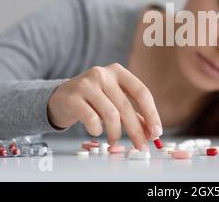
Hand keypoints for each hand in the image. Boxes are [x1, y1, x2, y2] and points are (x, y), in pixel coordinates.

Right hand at [47, 63, 161, 149]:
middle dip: (136, 130)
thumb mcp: (115, 101)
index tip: (157, 132)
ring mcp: (86, 84)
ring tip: (114, 140)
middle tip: (141, 146)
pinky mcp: (72, 97)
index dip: (151, 113)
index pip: (141, 92)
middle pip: (126, 106)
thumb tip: (152, 133)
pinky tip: (97, 131)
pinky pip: (91, 119)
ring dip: (116, 133)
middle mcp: (103, 74)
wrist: (61, 98)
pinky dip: (97, 129)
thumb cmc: (94, 100)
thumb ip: (135, 114)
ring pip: (110, 114)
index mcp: (118, 72)